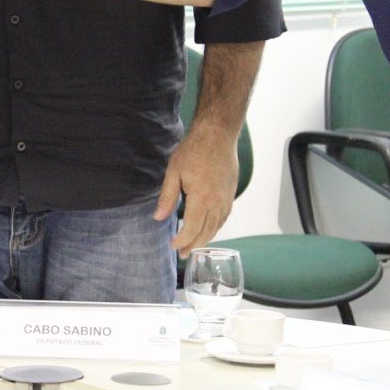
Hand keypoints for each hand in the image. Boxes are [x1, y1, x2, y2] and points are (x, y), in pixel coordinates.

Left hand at [155, 124, 240, 255]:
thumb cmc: (194, 150)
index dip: (182, 240)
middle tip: (183, 254)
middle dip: (194, 244)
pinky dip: (216, 227)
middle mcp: (217, 202)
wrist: (217, 135)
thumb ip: (167, 197)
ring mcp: (226, 198)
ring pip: (217, 226)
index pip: (192, 228)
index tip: (173, 246)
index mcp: (201, 199)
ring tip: (195, 245)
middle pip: (206, 232)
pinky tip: (209, 229)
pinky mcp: (231, 193)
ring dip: (206, 238)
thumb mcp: (174, 171)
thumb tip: (158, 218)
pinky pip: (224, 216)